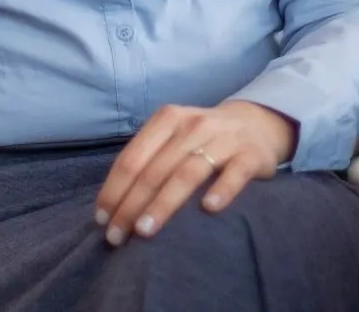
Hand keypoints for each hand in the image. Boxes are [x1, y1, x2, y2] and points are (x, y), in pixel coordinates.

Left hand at [93, 100, 295, 246]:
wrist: (256, 124)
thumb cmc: (202, 139)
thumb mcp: (173, 138)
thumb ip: (148, 161)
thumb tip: (112, 205)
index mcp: (167, 120)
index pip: (132, 158)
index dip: (114, 190)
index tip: (102, 221)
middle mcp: (192, 125)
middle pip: (155, 169)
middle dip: (131, 205)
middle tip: (117, 237)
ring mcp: (223, 139)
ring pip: (188, 172)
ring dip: (164, 203)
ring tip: (145, 231)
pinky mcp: (251, 155)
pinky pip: (235, 173)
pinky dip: (222, 190)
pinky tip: (209, 209)